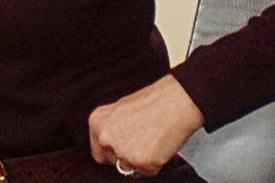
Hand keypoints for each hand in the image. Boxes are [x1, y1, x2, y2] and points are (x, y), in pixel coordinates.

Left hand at [87, 74, 203, 176]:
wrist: (176, 101)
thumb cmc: (154, 102)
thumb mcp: (121, 109)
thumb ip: (112, 127)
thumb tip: (114, 140)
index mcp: (97, 122)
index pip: (98, 151)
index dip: (113, 152)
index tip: (124, 147)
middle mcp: (105, 138)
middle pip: (112, 162)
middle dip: (126, 157)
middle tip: (142, 142)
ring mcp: (122, 151)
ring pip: (130, 169)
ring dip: (141, 161)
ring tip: (153, 140)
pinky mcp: (141, 162)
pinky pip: (148, 172)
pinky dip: (156, 163)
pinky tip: (160, 146)